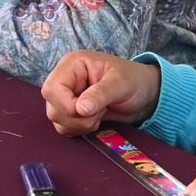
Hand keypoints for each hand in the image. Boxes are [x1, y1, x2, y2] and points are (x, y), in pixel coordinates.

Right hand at [41, 48, 160, 134]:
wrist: (143, 95)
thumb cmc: (134, 81)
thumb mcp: (121, 83)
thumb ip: (100, 94)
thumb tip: (80, 109)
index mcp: (73, 65)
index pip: (52, 89)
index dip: (66, 105)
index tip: (89, 111)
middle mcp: (65, 80)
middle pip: (52, 107)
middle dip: (76, 118)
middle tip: (100, 112)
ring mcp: (66, 97)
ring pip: (57, 120)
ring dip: (79, 125)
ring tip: (100, 115)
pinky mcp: (71, 112)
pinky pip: (64, 127)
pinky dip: (79, 130)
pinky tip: (95, 121)